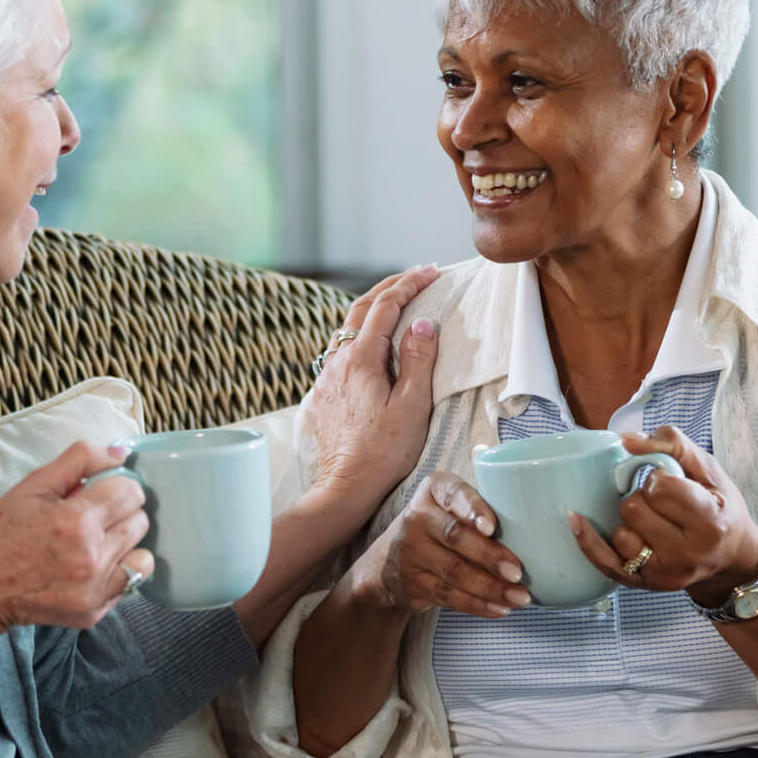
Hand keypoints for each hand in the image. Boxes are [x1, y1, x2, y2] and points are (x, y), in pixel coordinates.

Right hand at [0, 441, 153, 636]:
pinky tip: (90, 566)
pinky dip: (118, 571)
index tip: (96, 492)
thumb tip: (119, 453)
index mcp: (76, 521)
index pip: (131, 491)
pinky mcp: (94, 612)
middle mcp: (92, 558)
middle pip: (140, 521)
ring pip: (142, 553)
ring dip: (123, 544)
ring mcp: (95, 590)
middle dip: (119, 513)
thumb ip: (79, 461)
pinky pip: (131, 582)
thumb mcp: (31, 486)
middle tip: (90, 517)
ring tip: (93, 543)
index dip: (114, 485)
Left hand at [308, 266, 441, 504]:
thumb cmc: (384, 451)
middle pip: (362, 307)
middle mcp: (338, 360)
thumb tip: (423, 323)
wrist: (346, 485)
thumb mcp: (412, 405)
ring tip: (398, 300)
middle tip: (417, 276)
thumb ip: (417, 360)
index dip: (409, 284)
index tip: (431, 272)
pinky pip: (342, 345)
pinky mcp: (326, 390)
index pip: (385, 306)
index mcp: (360, 359)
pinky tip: (373, 338)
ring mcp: (328, 374)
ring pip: (348, 325)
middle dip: (391, 287)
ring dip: (373, 306)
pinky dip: (362, 328)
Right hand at [350, 473, 530, 618]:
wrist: (391, 560)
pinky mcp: (414, 584)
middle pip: (455, 538)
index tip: (492, 527)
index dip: (472, 510)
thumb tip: (539, 513)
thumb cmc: (442, 523)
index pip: (453, 494)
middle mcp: (417, 518)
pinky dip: (477, 605)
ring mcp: (412, 554)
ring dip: (490, 588)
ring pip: (454, 573)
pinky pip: (449, 597)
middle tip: (518, 572)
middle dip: (489, 557)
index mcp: (433, 491)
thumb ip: (485, 502)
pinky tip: (500, 608)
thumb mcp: (452, 501)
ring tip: (519, 597)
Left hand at [569, 428, 757, 606]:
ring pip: (620, 534)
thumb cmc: (720, 508)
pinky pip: (605, 562)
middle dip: (643, 498)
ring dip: (630, 522)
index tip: (672, 484)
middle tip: (663, 504)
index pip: (659, 488)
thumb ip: (671, 444)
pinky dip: (589, 541)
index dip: (659, 479)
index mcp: (709, 521)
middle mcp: (688, 553)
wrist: (732, 558)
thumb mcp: (708, 470)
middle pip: (634, 509)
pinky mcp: (645, 585)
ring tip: (653, 522)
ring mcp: (665, 573)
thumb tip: (625, 440)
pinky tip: (576, 520)